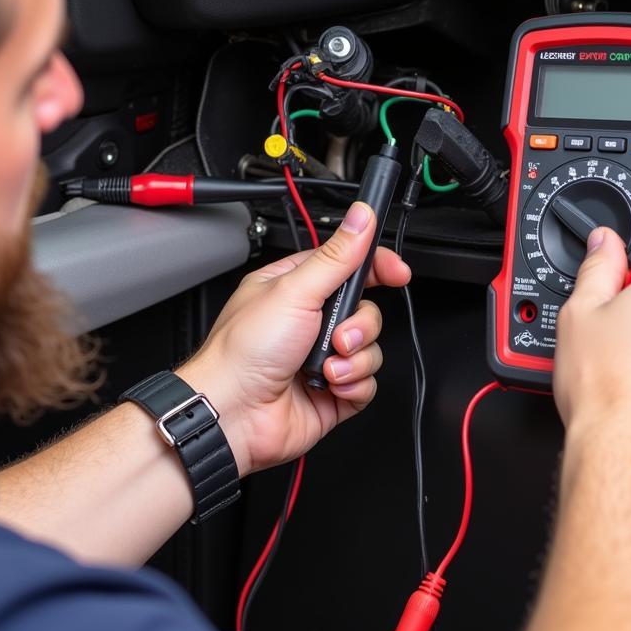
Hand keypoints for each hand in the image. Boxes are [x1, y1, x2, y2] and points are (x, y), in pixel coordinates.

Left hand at [179, 201, 409, 475]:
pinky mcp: (332, 391)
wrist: (232, 412)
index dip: (377, 267)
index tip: (397, 272)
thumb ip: (336, 256)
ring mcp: (322, 357)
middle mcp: (310, 321)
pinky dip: (353, 385)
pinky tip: (330, 385)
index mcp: (297, 288)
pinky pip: (367, 383)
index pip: (349, 266)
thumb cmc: (242, 352)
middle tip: (337, 333)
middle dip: (360, 325)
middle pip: (366, 310)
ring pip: (370, 348)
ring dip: (354, 358)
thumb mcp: (295, 291)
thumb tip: (360, 217)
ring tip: (328, 364)